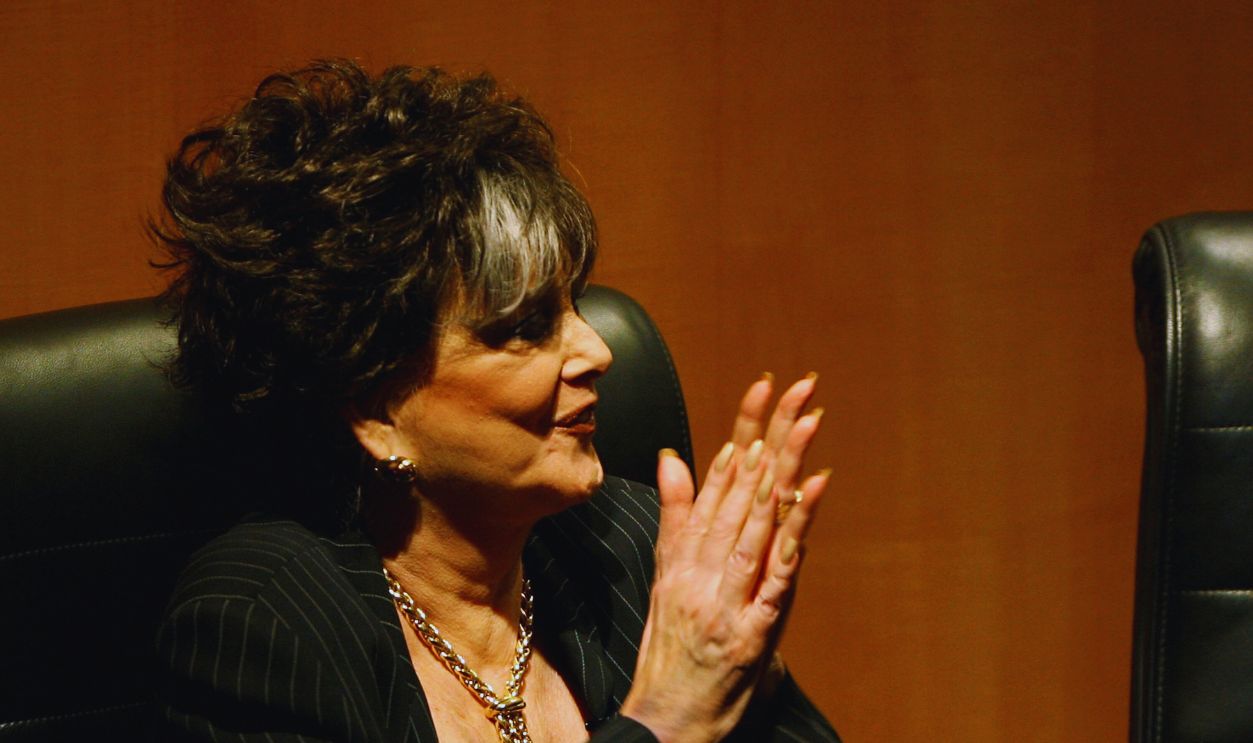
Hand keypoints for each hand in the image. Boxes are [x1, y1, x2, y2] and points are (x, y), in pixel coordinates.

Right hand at [620, 374, 828, 742]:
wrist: (665, 720)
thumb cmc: (669, 652)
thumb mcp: (665, 581)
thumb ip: (675, 518)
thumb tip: (673, 457)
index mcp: (684, 554)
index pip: (716, 478)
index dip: (742, 430)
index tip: (764, 387)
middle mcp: (702, 568)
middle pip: (741, 490)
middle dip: (771, 434)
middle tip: (797, 387)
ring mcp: (727, 597)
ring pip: (757, 522)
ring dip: (783, 468)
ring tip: (806, 422)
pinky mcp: (751, 629)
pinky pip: (776, 573)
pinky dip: (796, 530)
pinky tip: (811, 492)